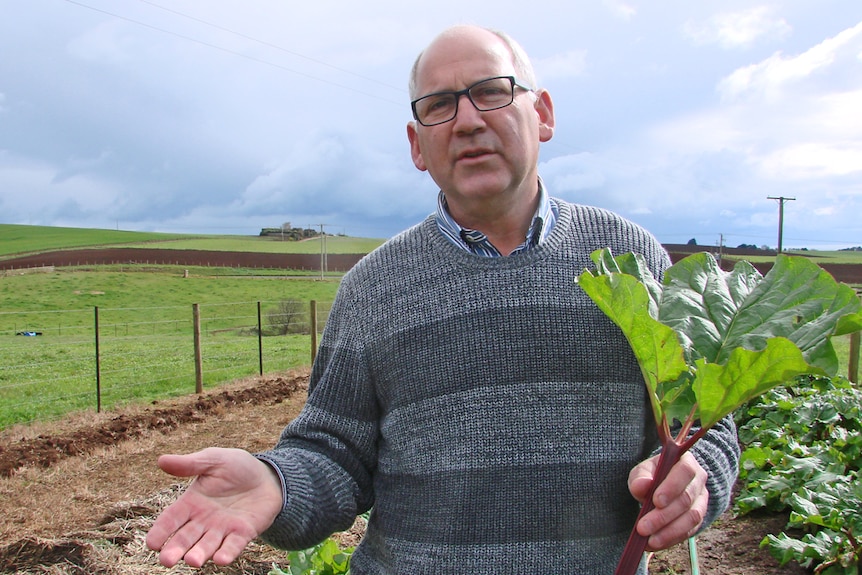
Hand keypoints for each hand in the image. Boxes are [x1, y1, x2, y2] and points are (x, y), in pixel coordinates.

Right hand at [145, 447, 282, 566]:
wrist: (267, 476)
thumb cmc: (236, 467)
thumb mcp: (213, 460)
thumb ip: (190, 464)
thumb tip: (161, 461)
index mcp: (191, 503)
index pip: (170, 520)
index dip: (160, 532)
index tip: (152, 543)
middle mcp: (203, 521)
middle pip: (185, 539)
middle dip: (175, 550)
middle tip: (167, 560)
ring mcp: (222, 529)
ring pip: (207, 546)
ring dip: (199, 554)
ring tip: (193, 560)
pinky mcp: (243, 533)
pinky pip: (233, 546)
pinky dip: (227, 553)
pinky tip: (221, 559)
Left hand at [627, 451, 707, 550]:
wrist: (663, 485)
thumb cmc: (652, 475)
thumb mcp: (643, 471)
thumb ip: (640, 477)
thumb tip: (642, 486)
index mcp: (687, 463)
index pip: (685, 472)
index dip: (672, 487)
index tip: (656, 502)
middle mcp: (699, 482)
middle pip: (686, 499)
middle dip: (663, 516)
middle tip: (643, 527)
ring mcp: (702, 501)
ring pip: (691, 518)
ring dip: (669, 532)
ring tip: (649, 541)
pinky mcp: (698, 519)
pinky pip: (689, 531)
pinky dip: (671, 539)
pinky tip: (655, 544)